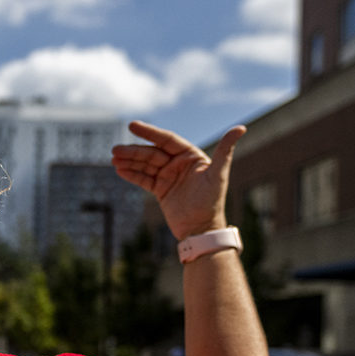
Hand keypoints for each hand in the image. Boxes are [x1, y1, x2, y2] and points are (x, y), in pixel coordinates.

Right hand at [111, 121, 245, 239]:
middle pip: (152, 153)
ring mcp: (168, 176)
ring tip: (113, 159)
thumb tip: (241, 128)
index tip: (132, 126)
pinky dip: (131, 174)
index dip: (149, 133)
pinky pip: (143, 179)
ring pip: (145, 165)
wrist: (201, 229)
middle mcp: (179, 164)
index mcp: (191, 156)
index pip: (167, 140)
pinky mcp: (161, 190)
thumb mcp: (218, 174)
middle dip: (133, 151)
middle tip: (115, 150)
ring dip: (129, 161)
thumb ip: (225, 150)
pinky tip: (119, 170)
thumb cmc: (212, 202)